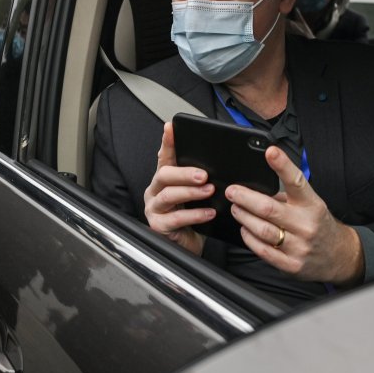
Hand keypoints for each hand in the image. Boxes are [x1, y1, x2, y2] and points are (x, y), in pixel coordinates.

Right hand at [143, 122, 214, 255]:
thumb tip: (219, 161)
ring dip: (190, 192)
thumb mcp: (199, 194)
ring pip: (168, 195)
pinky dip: (193, 215)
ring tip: (209, 191)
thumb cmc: (194, 217)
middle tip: (203, 174)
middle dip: (184, 173)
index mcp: (164, 179)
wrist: (191, 245)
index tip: (171, 127)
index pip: (165, 156)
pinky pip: (175, 219)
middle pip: (164, 175)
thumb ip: (200, 178)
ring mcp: (154, 208)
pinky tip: (208, 213)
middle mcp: (155, 191)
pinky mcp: (158, 226)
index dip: (167, 142)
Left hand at [225, 146, 363, 285]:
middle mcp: (306, 224)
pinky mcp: (291, 264)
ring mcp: (299, 246)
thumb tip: (256, 188)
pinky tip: (245, 229)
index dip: (282, 165)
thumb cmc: (318, 224)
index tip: (270, 152)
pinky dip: (249, 238)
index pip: (296, 181)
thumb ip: (287, 196)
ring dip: (243, 217)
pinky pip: (263, 250)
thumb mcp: (310, 204)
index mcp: (311, 204)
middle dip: (245, 198)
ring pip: (262, 230)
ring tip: (236, 209)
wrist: (339, 256)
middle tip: (232, 191)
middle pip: (269, 208)